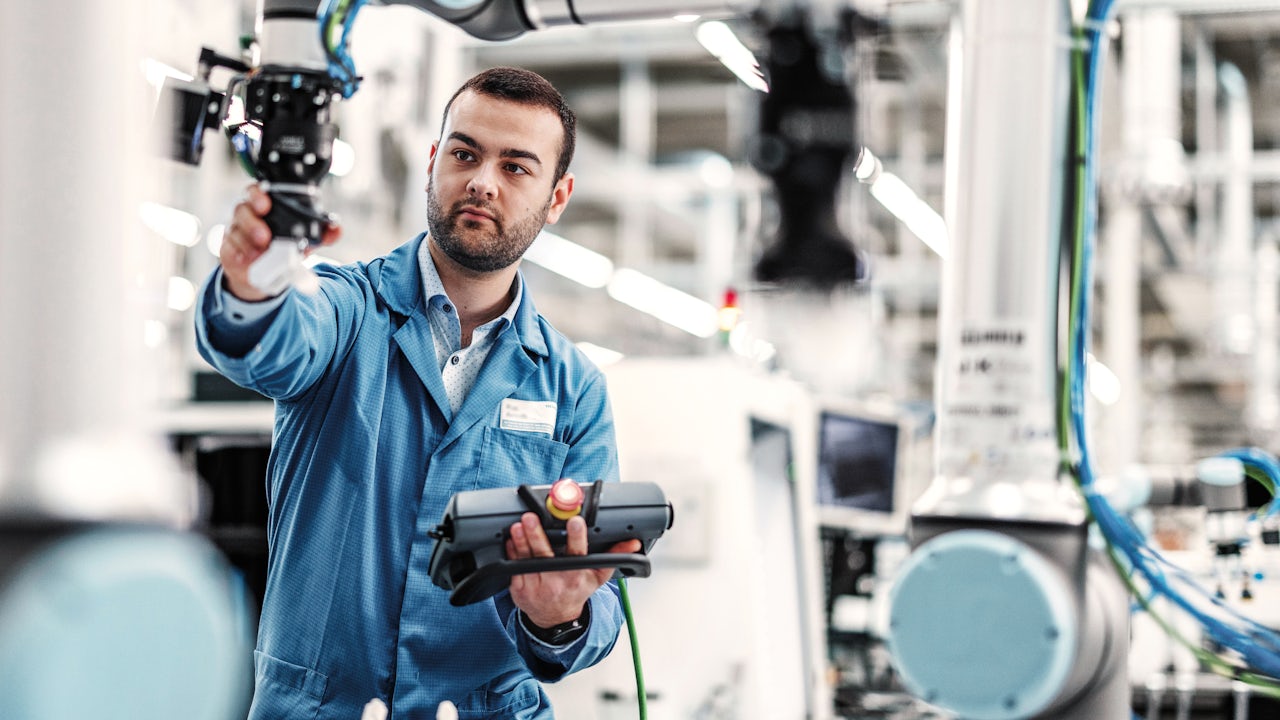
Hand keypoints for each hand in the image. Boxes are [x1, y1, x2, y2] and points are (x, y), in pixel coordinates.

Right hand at [220, 184, 340, 300]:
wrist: (267, 274)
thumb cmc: (283, 249)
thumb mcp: (305, 241)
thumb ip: (322, 234)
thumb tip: (336, 228)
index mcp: (265, 206)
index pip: (256, 191)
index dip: (258, 195)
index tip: (266, 205)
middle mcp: (247, 216)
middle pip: (242, 209)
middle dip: (252, 222)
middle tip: (265, 236)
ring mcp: (235, 232)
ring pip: (234, 230)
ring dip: (246, 242)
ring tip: (260, 253)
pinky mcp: (227, 250)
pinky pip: (227, 249)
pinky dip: (236, 255)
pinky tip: (245, 261)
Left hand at [505, 512, 641, 628]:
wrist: (555, 618)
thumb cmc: (577, 591)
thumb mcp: (598, 576)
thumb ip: (614, 556)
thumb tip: (633, 543)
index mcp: (576, 576)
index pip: (578, 554)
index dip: (577, 537)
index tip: (575, 522)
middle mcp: (556, 581)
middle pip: (544, 555)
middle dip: (537, 535)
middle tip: (532, 518)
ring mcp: (536, 586)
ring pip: (525, 559)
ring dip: (521, 541)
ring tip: (518, 525)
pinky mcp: (520, 588)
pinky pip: (513, 566)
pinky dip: (512, 551)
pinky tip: (511, 539)